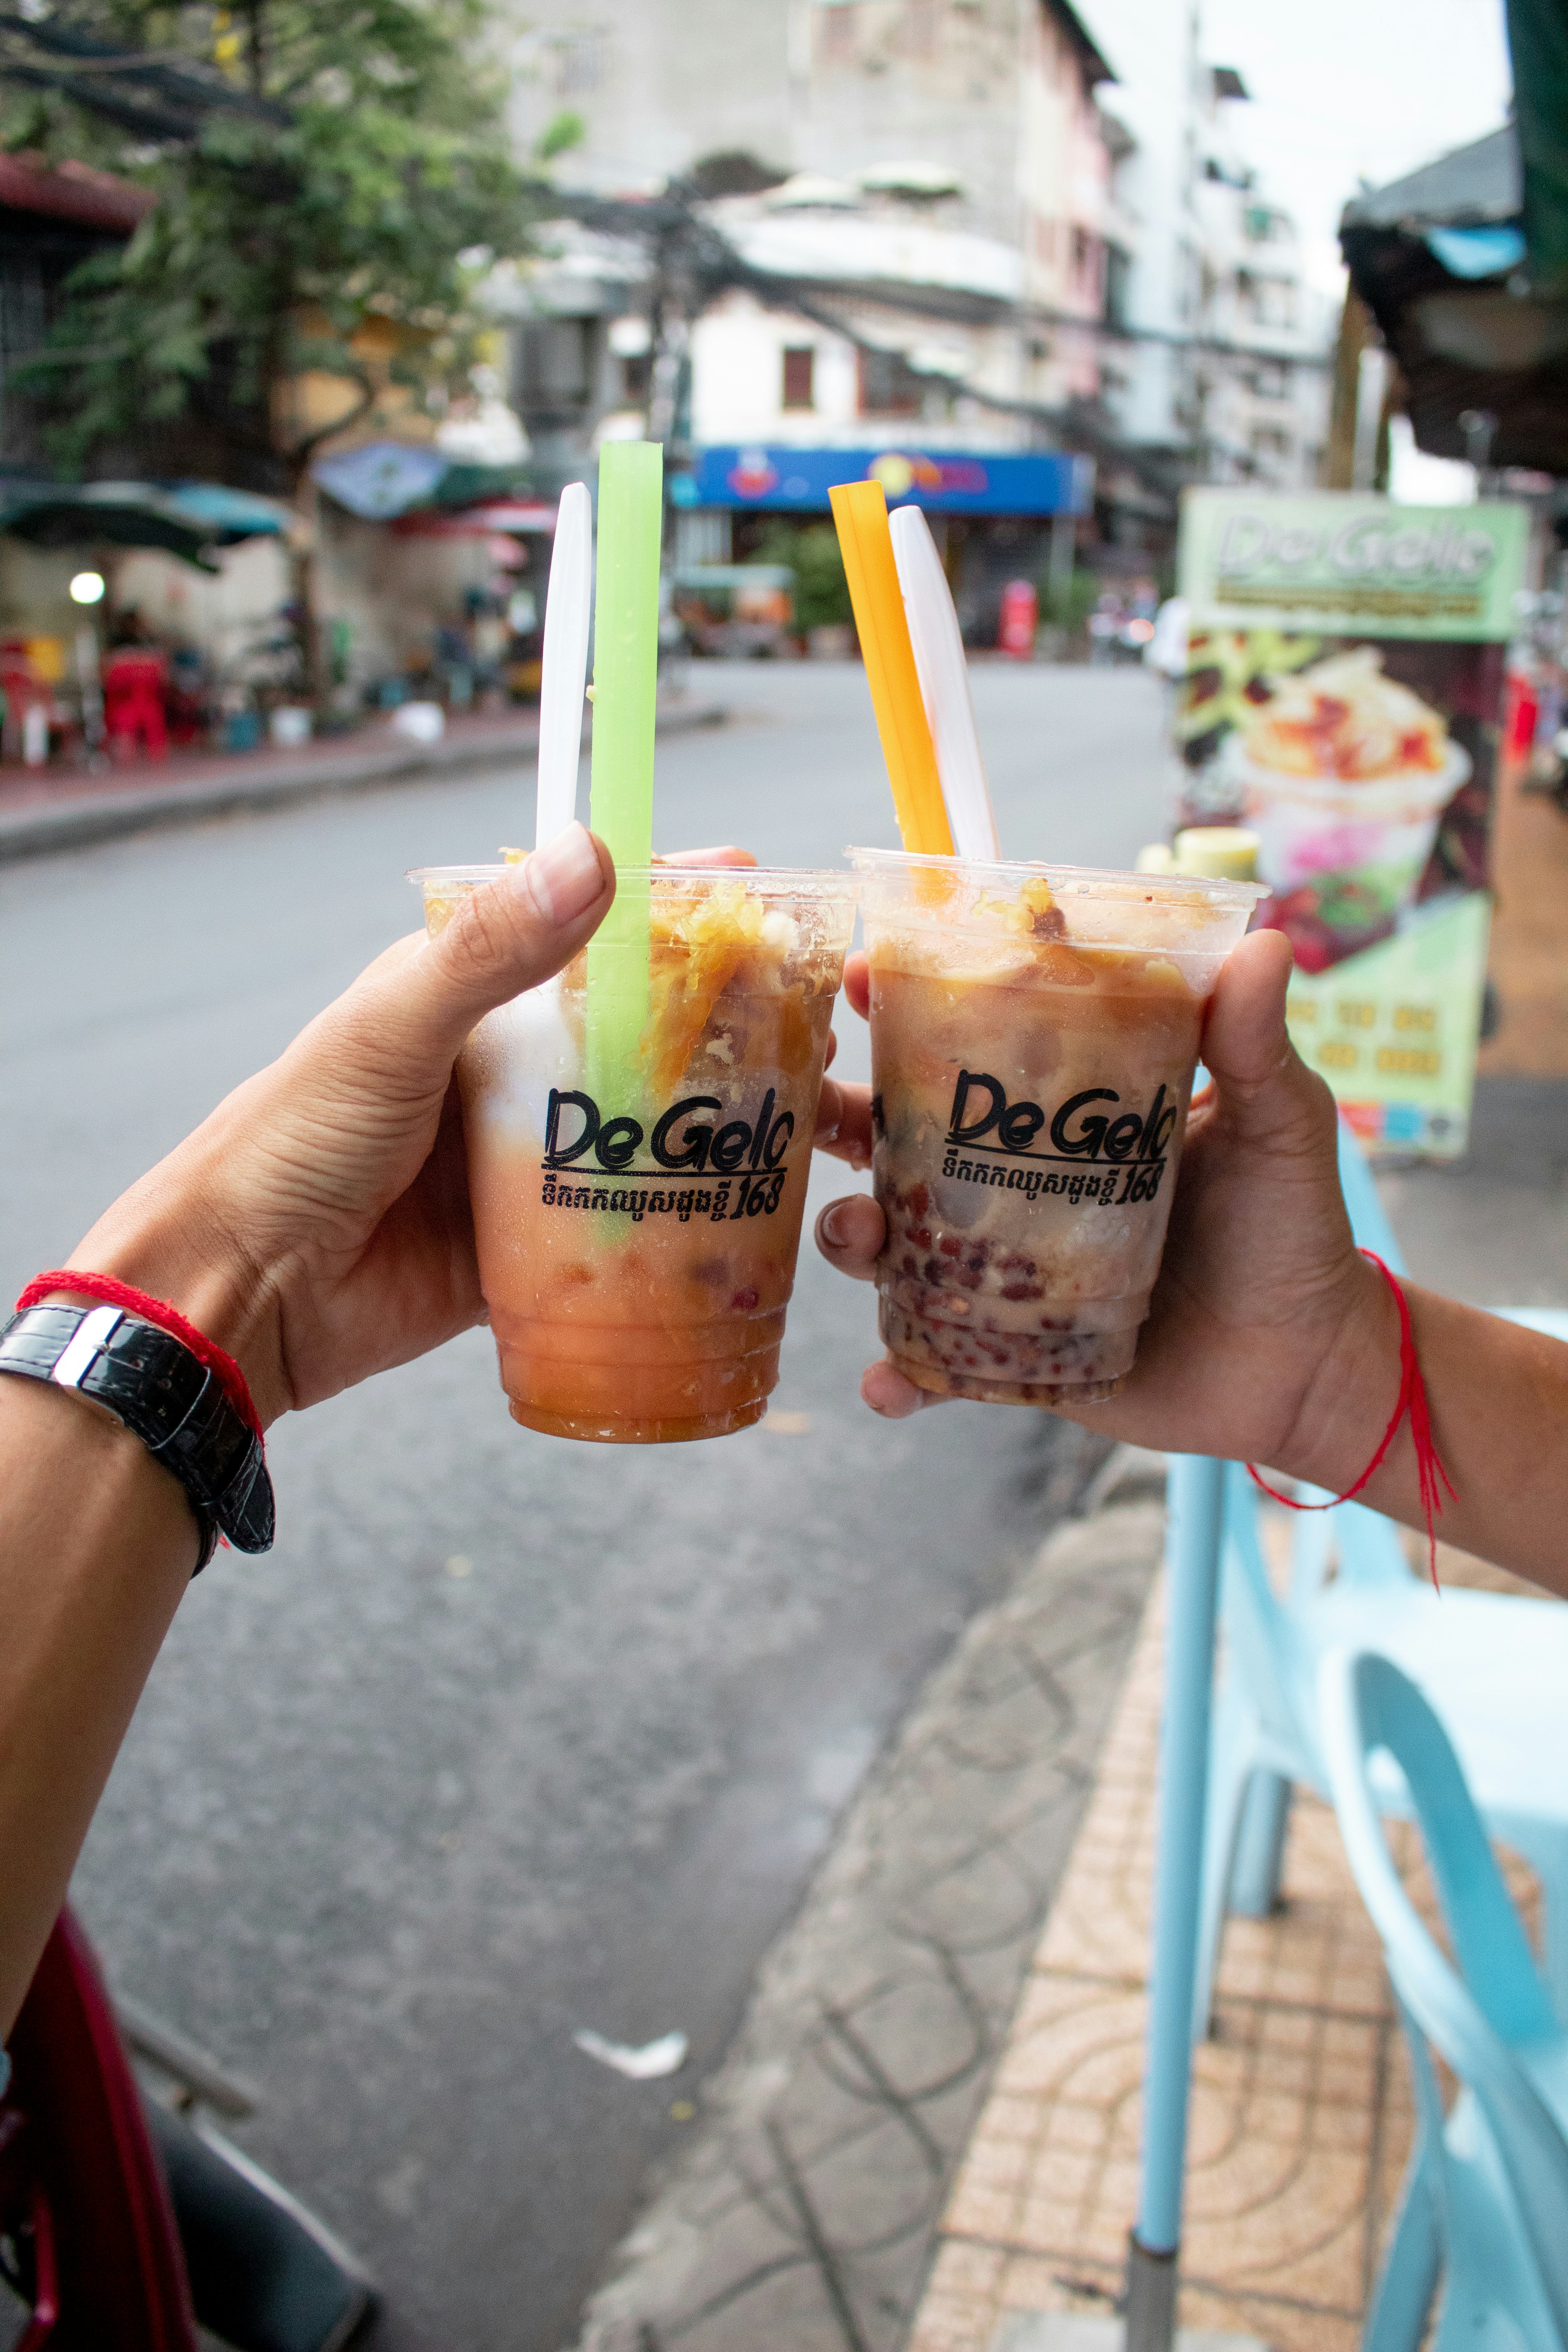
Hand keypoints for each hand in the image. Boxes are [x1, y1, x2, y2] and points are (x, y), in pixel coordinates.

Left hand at [59, 834, 758, 1429]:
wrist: (241, 1296)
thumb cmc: (290, 1144)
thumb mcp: (390, 1028)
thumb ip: (488, 950)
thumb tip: (592, 855)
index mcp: (469, 996)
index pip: (587, 929)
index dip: (670, 906)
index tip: (753, 889)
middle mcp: (505, 1070)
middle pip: (636, 1031)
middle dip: (721, 1022)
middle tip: (812, 1020)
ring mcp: (525, 1160)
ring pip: (643, 1130)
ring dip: (714, 1124)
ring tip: (805, 1113)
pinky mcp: (536, 1246)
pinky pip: (626, 1229)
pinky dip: (680, 1225)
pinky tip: (748, 1216)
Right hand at [811, 933, 1394, 1478]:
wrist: (1307, 1367)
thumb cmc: (1292, 1230)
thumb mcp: (1278, 1124)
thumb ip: (1256, 1044)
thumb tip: (1265, 944)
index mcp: (1061, 1112)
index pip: (970, 1040)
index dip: (904, 1002)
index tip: (857, 973)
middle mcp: (1016, 1183)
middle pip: (901, 1139)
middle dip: (842, 1120)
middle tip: (815, 1112)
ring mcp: (1004, 1269)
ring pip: (896, 1245)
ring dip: (852, 1237)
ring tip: (857, 1238)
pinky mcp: (1010, 1352)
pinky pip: (934, 1362)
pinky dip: (898, 1375)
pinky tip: (884, 1382)